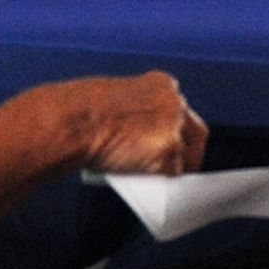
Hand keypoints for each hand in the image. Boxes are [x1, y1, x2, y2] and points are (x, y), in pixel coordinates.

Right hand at [59, 71, 206, 176]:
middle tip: (173, 166)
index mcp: (161, 84)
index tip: (165, 141)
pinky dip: (164, 182)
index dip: (174, 129)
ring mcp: (173, 128)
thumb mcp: (114, 98)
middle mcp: (174, 102)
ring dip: (176, 168)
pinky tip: (151, 183)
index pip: (180, 110)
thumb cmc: (79, 110)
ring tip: (159, 179)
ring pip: (189, 156)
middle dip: (188, 150)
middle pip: (195, 132)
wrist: (72, 120)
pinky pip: (174, 175)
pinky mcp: (168, 152)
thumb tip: (138, 137)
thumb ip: (134, 112)